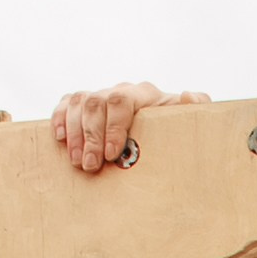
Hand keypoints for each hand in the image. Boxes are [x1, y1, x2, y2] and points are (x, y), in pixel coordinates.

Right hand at [52, 81, 210, 173]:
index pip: (121, 101)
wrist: (166, 131)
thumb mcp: (190, 122)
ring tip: (78, 162)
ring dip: (74, 133)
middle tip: (90, 166)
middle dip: (91, 136)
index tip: (112, 153)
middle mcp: (120, 91)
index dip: (113, 126)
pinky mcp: (85, 104)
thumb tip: (188, 96)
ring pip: (78, 103)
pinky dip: (59, 118)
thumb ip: (197, 109)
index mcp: (144, 94)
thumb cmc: (178, 130)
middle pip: (96, 104)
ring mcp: (101, 96)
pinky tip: (59, 139)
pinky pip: (66, 104)